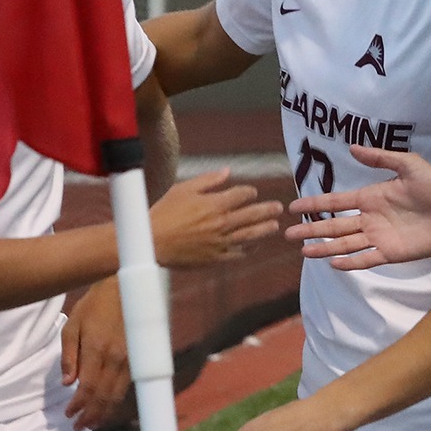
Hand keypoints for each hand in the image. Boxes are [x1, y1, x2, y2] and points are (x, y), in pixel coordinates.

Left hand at [61, 278, 130, 430]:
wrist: (125, 287)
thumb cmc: (95, 304)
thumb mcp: (73, 324)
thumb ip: (69, 355)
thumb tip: (68, 383)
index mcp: (96, 349)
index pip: (87, 387)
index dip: (78, 405)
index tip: (68, 415)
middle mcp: (116, 358)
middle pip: (103, 396)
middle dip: (90, 415)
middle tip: (78, 427)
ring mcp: (130, 359)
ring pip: (117, 395)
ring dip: (104, 413)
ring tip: (92, 424)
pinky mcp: (137, 359)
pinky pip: (126, 386)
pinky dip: (116, 401)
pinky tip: (108, 407)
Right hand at [149, 169, 281, 267]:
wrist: (151, 242)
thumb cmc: (164, 213)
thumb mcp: (183, 189)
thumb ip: (208, 180)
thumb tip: (228, 172)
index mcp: (214, 204)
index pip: (242, 195)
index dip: (250, 192)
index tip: (252, 193)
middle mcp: (221, 223)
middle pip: (252, 215)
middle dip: (267, 210)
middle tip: (279, 208)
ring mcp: (220, 242)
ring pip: (250, 235)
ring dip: (265, 230)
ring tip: (275, 226)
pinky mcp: (215, 258)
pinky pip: (238, 253)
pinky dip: (249, 248)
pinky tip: (255, 245)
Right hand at [285, 146, 430, 268]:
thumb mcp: (408, 164)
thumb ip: (380, 158)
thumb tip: (351, 147)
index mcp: (370, 197)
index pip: (336, 202)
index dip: (315, 204)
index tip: (294, 206)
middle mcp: (370, 218)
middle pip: (334, 226)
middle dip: (311, 230)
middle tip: (288, 234)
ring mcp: (379, 237)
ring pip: (345, 244)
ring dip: (324, 248)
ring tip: (304, 251)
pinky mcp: (391, 253)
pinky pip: (366, 259)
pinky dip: (350, 262)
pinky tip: (333, 263)